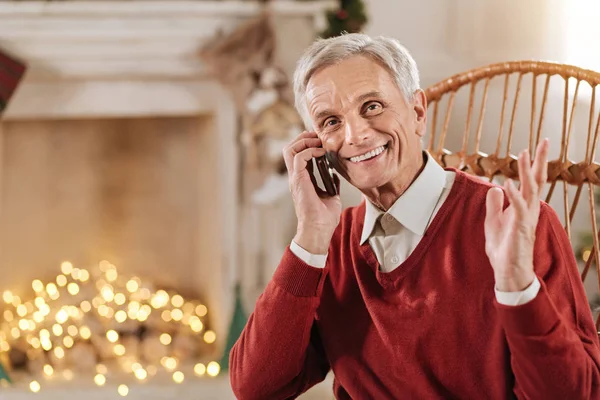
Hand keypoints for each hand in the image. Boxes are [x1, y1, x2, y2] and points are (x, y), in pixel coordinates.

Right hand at [282, 131, 341, 254]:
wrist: (319, 230)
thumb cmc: (324, 218)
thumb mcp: (331, 195)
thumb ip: (331, 183)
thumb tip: (335, 175)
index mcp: (302, 180)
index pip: (298, 155)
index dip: (307, 143)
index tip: (320, 140)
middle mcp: (296, 177)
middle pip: (290, 148)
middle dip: (303, 138)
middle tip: (318, 136)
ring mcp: (295, 178)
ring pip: (290, 149)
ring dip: (304, 141)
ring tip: (318, 142)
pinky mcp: (298, 180)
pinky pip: (299, 157)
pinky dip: (310, 150)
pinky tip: (322, 153)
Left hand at [484, 139, 549, 291]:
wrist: (507, 271)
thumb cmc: (503, 248)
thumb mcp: (493, 221)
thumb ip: (494, 205)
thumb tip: (495, 187)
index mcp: (523, 207)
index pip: (531, 182)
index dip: (532, 164)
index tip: (533, 147)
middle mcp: (529, 209)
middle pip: (537, 180)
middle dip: (540, 160)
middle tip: (545, 141)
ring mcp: (526, 218)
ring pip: (530, 189)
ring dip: (526, 171)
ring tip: (524, 153)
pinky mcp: (520, 227)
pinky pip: (518, 207)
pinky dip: (513, 195)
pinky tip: (508, 183)